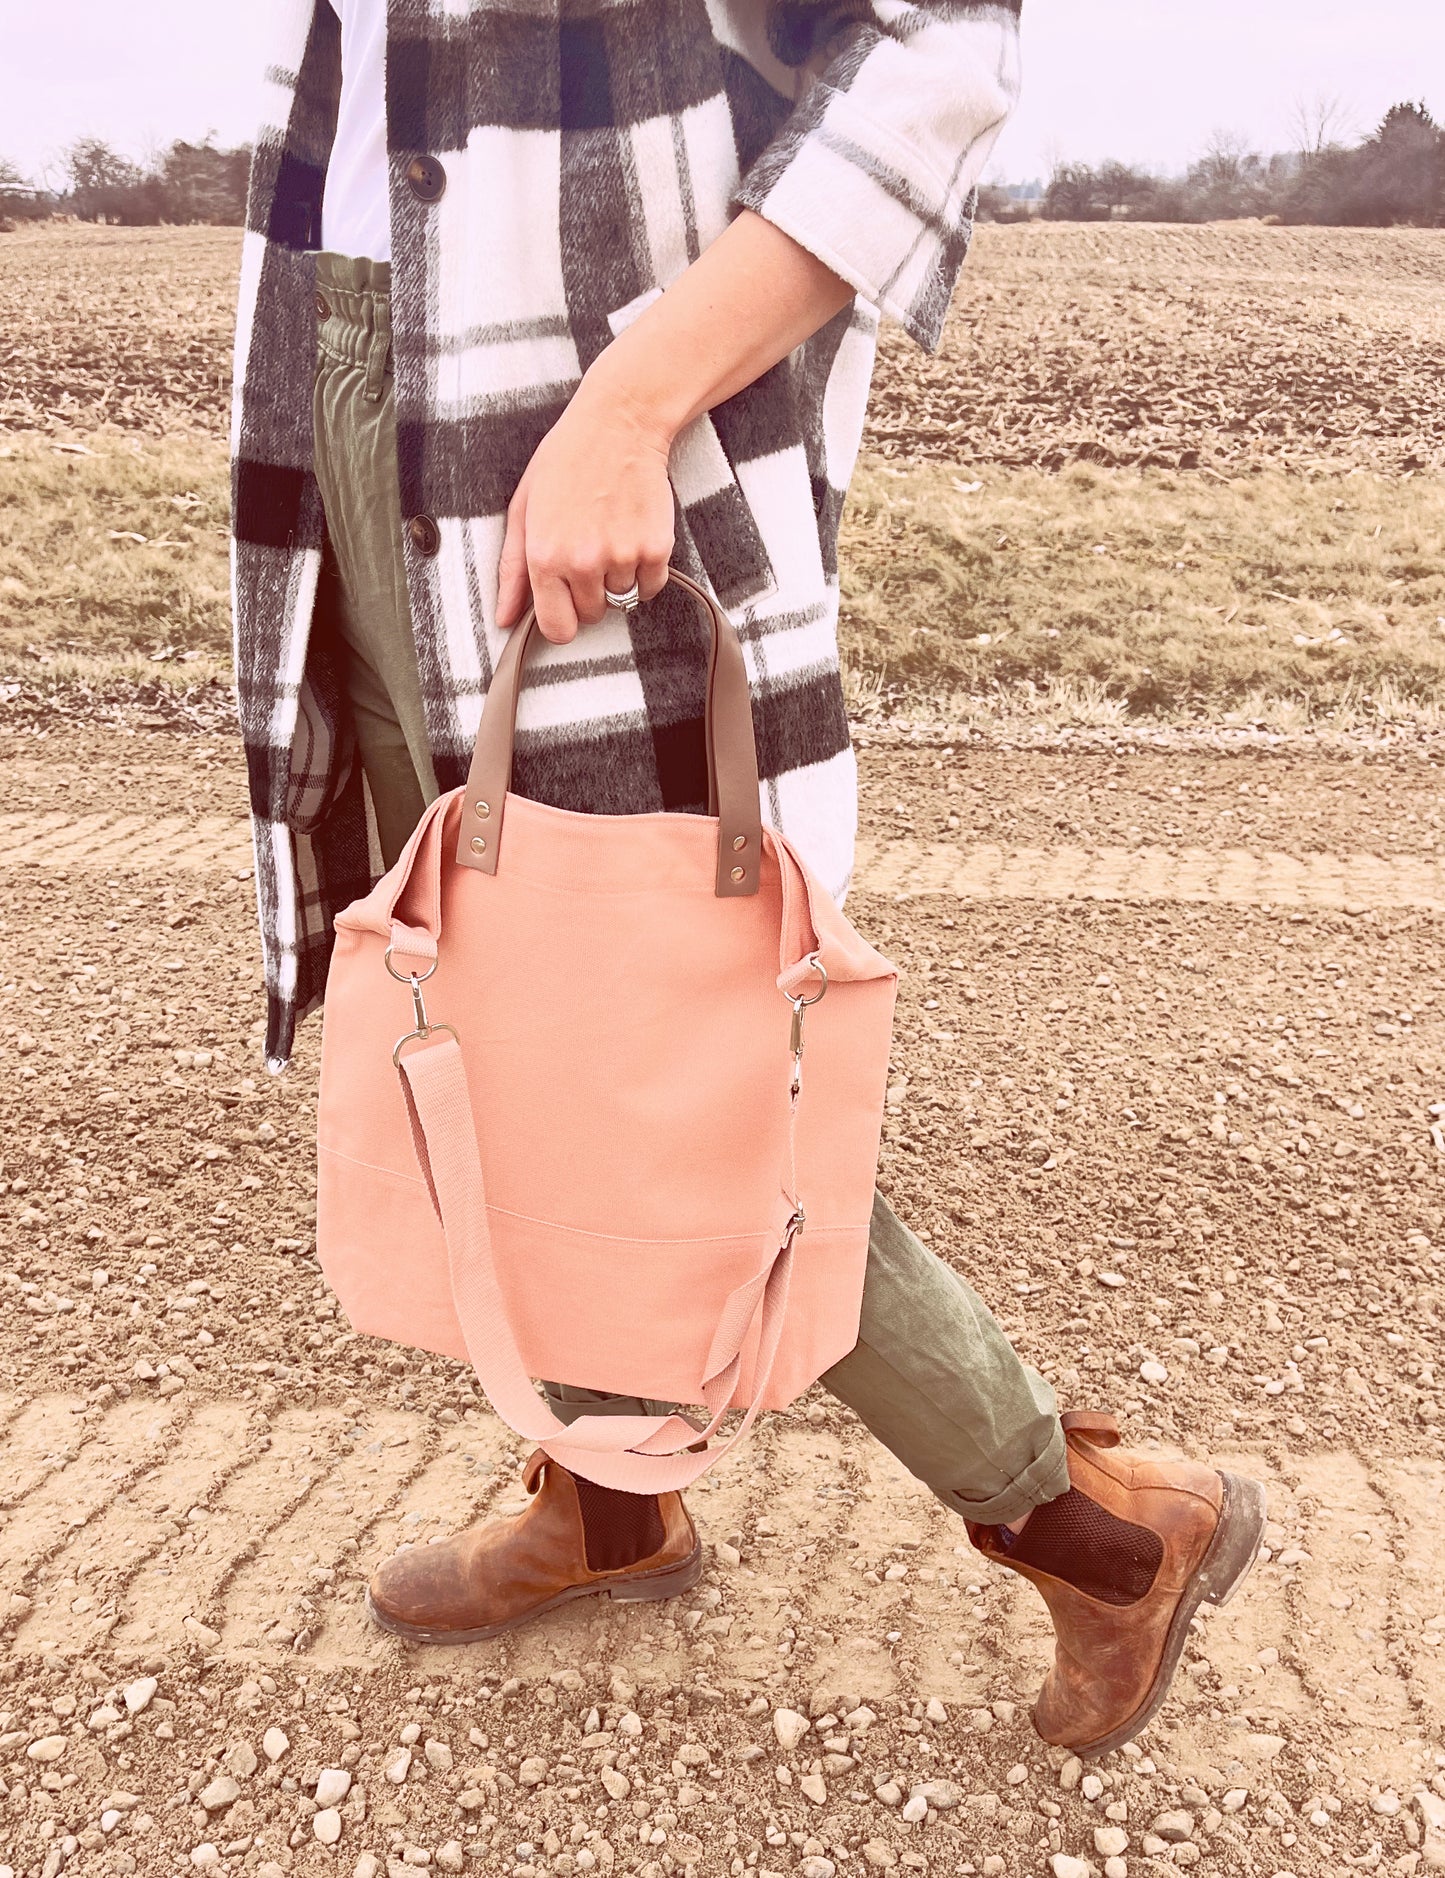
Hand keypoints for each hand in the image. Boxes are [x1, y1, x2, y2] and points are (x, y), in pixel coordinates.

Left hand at [495, 372, 676, 643]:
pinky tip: (631, 536)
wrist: (617, 424)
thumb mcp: (523, 510)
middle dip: (589, 592)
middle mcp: (584, 563)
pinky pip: (650, 587)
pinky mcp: (656, 548)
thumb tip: (504, 619)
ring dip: (616, 578)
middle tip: (588, 549)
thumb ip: (512, 571)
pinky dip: (643, 571)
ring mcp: (623, 557)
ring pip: (622, 600)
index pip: (558, 629)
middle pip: (592, 615)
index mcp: (546, 557)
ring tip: (609, 534)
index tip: (565, 604)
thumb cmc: (564, 462)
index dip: (562, 620)